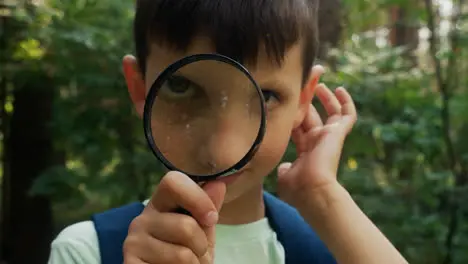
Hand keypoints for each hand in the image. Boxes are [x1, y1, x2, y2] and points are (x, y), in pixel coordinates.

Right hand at [123, 171, 225, 263]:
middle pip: (185, 225)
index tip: (211, 218)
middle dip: (201, 245)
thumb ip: (208, 207)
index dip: (198, 198)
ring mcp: (133, 243)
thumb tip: (218, 183)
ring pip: (182, 254)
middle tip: (196, 253)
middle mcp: (142, 219)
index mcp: (159, 203)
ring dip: (194, 263)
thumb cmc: (189, 254)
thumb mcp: (203, 230)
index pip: (173, 182)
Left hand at [277, 66, 356, 208]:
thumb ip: (285, 169)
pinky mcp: (338, 133)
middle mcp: (317, 142)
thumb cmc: (297, 188)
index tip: (287, 103)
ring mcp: (328, 137)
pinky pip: (347, 115)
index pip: (298, 127)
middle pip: (311, 115)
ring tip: (318, 84)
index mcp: (304, 151)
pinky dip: (346, 102)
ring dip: (324, 97)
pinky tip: (339, 89)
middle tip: (302, 85)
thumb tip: (286, 167)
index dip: (293, 115)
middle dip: (306, 101)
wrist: (312, 191)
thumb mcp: (285, 177)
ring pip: (329, 112)